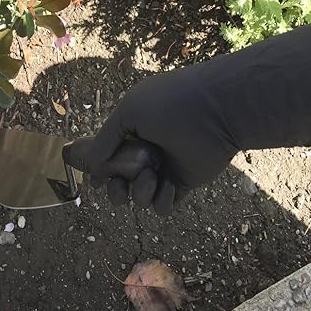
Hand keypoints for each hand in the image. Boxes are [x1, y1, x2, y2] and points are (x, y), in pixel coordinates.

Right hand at [64, 61, 237, 213]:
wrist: (218, 110)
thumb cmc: (171, 104)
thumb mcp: (129, 112)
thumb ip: (105, 139)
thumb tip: (91, 164)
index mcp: (132, 131)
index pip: (108, 156)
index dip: (98, 170)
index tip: (95, 179)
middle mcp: (146, 151)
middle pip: (120, 182)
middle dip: (115, 189)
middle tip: (119, 185)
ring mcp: (165, 168)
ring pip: (139, 196)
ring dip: (139, 191)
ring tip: (152, 176)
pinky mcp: (183, 183)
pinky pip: (163, 206)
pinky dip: (162, 200)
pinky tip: (169, 184)